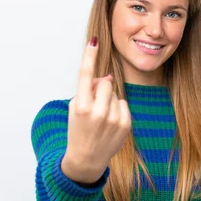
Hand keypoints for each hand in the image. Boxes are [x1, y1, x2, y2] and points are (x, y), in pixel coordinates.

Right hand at [62, 37, 131, 184]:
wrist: (86, 159)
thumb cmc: (78, 130)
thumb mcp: (75, 109)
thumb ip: (87, 90)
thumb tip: (106, 77)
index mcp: (81, 106)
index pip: (85, 75)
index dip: (89, 56)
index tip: (94, 41)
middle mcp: (97, 112)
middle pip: (105, 82)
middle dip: (100, 88)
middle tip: (94, 104)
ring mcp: (113, 119)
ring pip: (115, 93)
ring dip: (109, 100)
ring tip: (101, 118)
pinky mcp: (125, 125)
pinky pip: (123, 104)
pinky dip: (118, 110)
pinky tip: (110, 123)